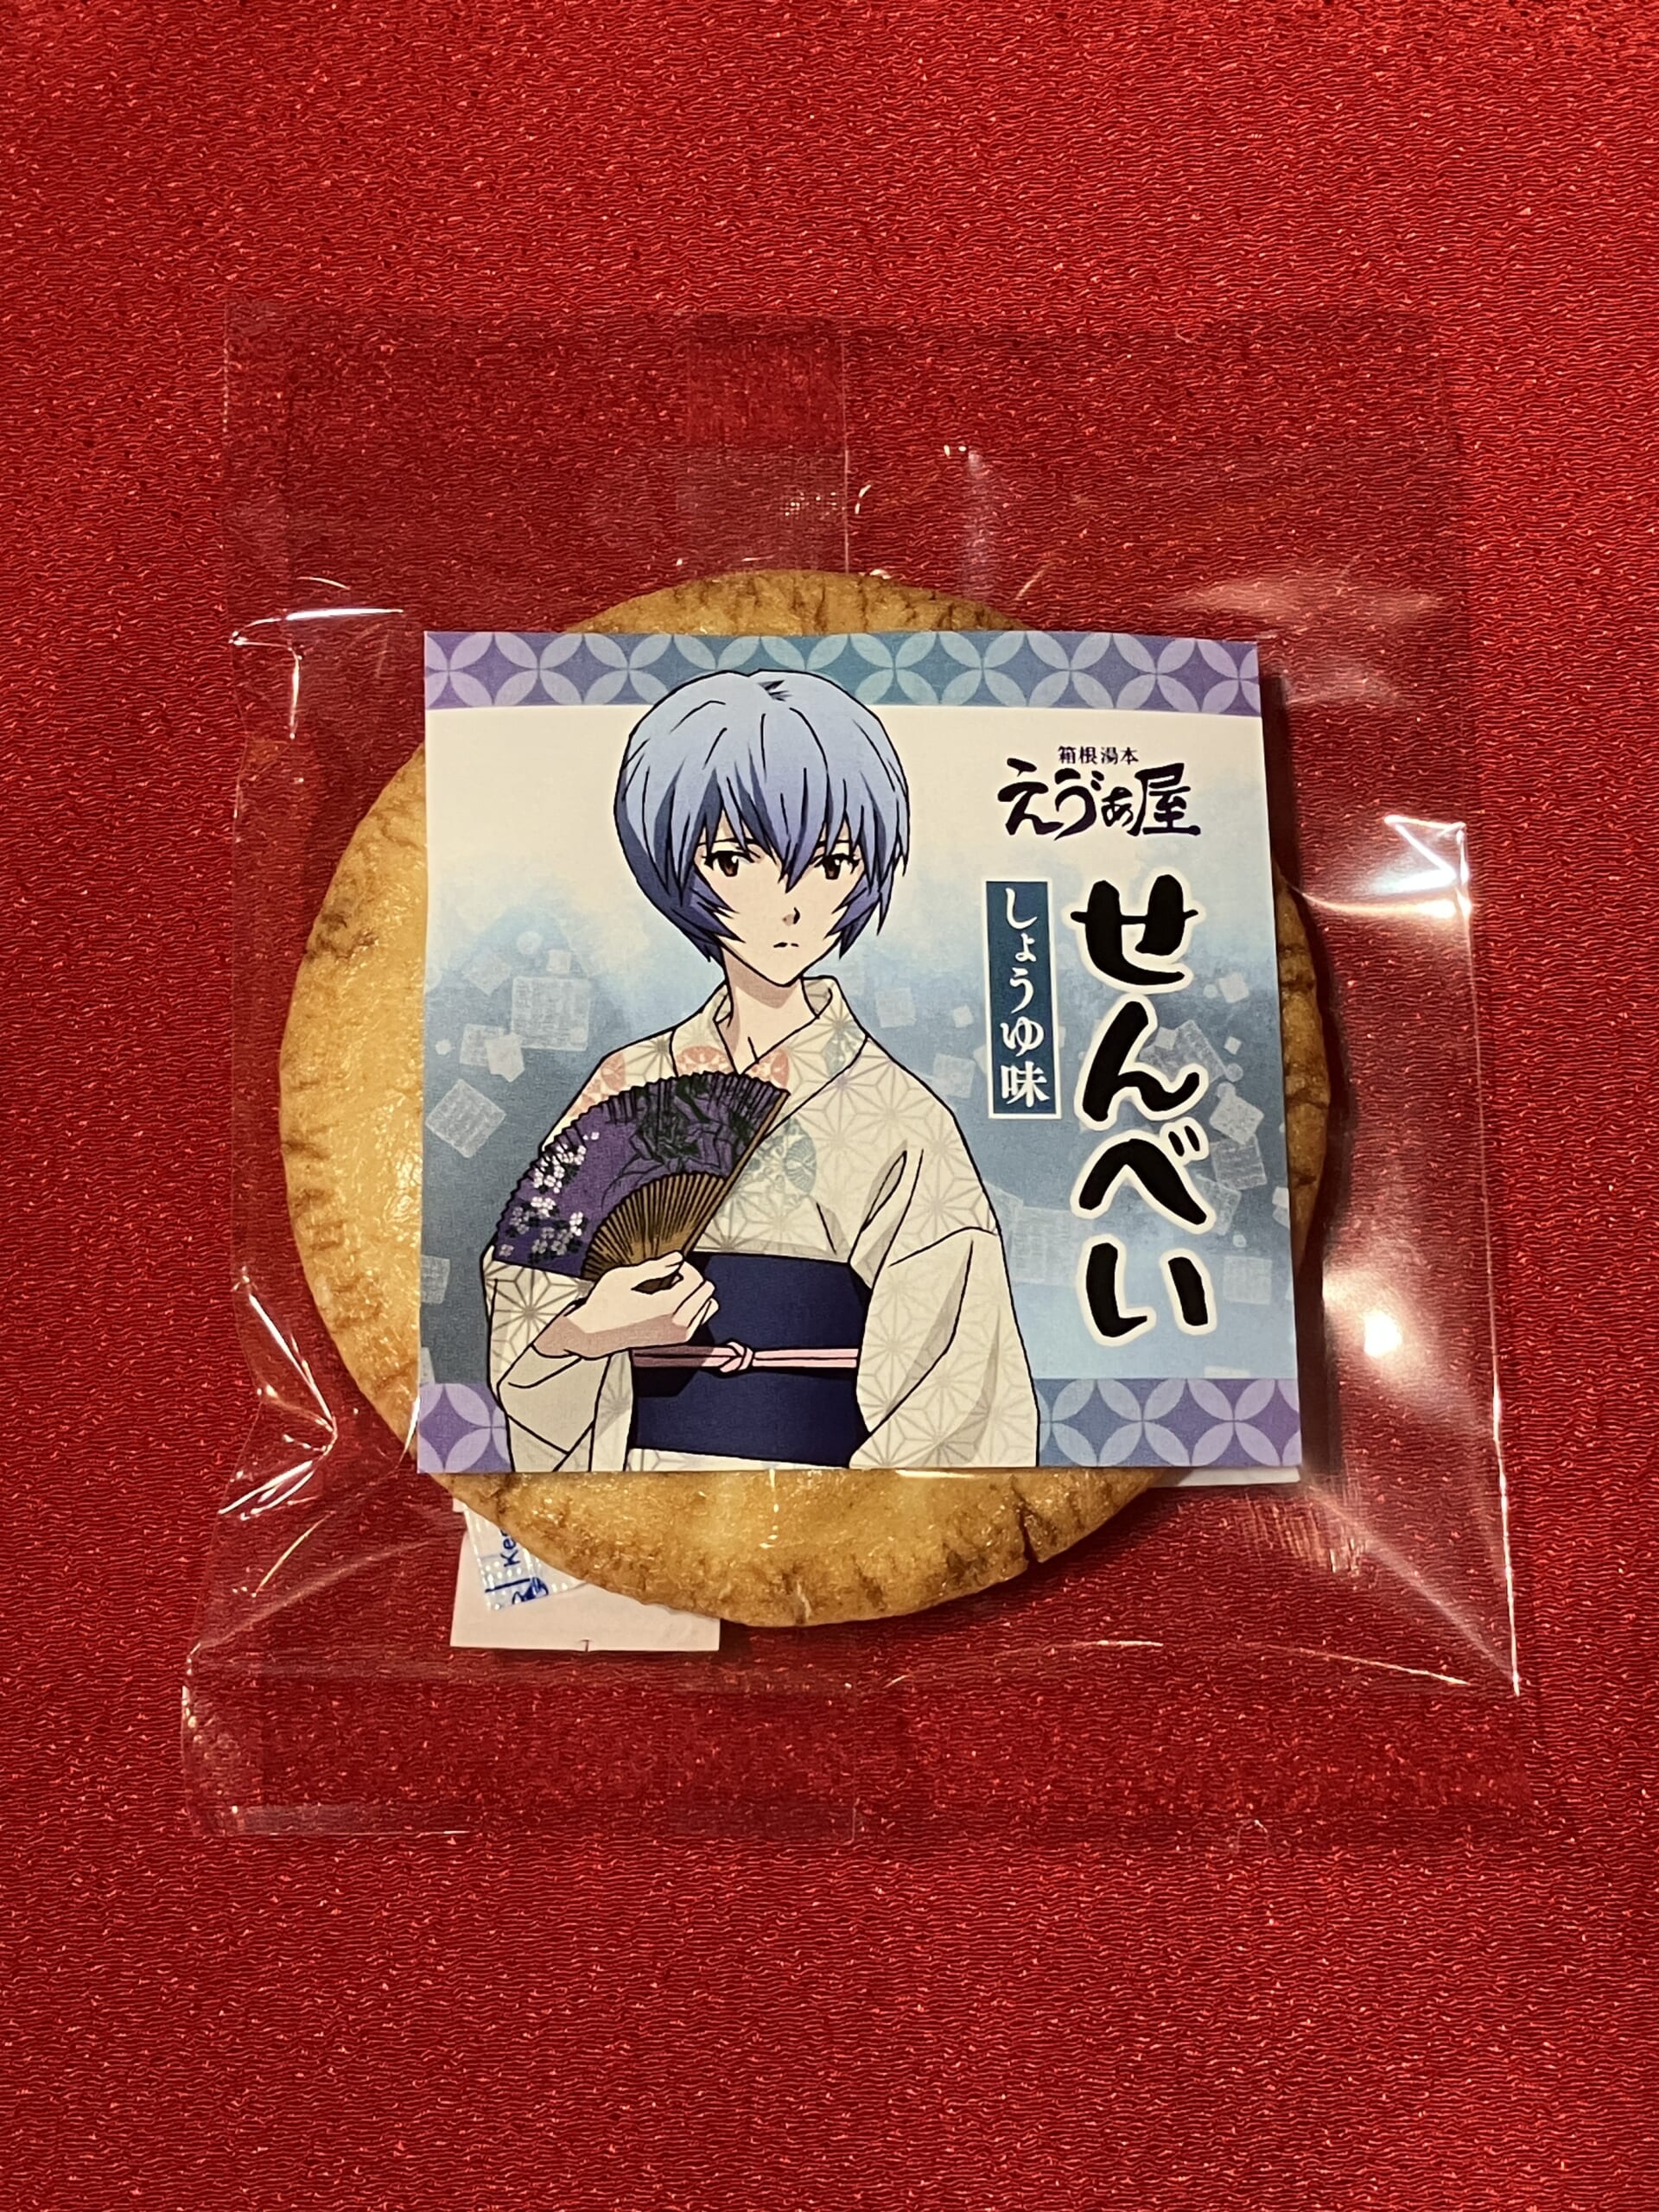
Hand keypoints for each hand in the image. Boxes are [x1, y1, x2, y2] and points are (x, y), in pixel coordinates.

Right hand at [533, 1253, 718, 1360]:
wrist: (593, 1334)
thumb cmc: (604, 1307)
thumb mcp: (625, 1278)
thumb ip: (655, 1267)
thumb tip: (677, 1258)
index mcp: (666, 1308)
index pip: (695, 1281)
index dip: (686, 1268)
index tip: (674, 1266)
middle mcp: (676, 1324)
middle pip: (705, 1294)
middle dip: (692, 1280)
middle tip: (673, 1276)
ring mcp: (677, 1335)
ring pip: (707, 1308)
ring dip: (695, 1294)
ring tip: (673, 1290)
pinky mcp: (675, 1340)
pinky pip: (699, 1320)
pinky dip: (693, 1308)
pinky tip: (674, 1302)